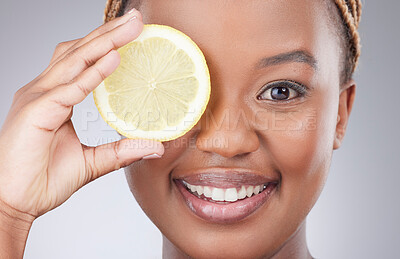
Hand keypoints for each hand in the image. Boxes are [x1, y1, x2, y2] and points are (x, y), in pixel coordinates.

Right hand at [0, 9, 163, 222]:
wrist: (14, 203)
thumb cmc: (42, 180)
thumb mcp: (92, 162)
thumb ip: (122, 151)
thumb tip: (155, 146)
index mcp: (54, 97)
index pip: (82, 61)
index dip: (106, 44)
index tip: (133, 33)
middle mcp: (44, 90)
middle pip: (80, 51)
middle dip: (109, 32)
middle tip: (137, 18)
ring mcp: (37, 98)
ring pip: (75, 60)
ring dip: (105, 41)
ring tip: (132, 27)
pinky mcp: (36, 112)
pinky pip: (70, 88)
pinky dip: (93, 73)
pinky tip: (114, 59)